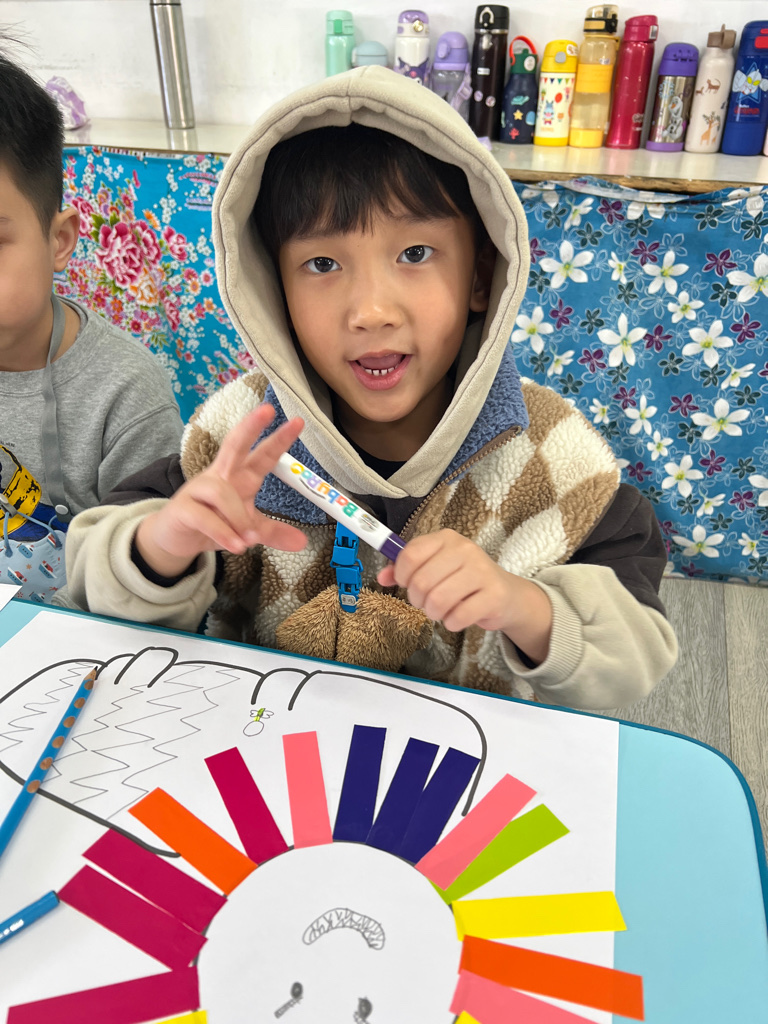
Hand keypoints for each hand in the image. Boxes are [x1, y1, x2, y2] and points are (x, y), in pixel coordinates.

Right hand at [135, 405, 306, 577]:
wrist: (174, 538)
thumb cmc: (213, 523)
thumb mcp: (247, 530)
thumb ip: (272, 532)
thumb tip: (302, 542)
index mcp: (238, 477)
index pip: (261, 454)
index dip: (278, 440)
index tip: (298, 422)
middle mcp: (219, 476)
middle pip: (234, 444)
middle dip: (250, 427)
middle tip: (268, 410)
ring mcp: (198, 490)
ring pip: (223, 494)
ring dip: (239, 519)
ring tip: (247, 541)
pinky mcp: (183, 509)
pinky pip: (205, 517)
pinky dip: (223, 533)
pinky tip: (235, 545)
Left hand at [377, 529, 551, 663]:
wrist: (506, 594)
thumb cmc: (464, 579)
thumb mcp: (436, 567)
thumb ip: (407, 570)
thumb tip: (382, 577)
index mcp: (447, 539)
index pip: (410, 555)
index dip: (402, 575)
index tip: (407, 584)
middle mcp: (465, 550)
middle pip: (421, 581)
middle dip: (417, 599)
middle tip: (425, 603)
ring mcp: (482, 572)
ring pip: (438, 600)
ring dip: (433, 613)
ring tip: (440, 611)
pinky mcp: (493, 596)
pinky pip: (458, 616)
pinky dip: (451, 623)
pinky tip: (456, 618)